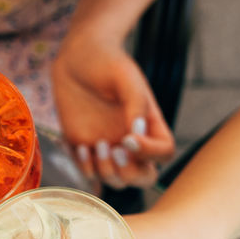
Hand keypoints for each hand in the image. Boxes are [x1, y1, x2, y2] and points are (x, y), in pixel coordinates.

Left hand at [52, 34, 174, 188]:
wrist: (75, 58)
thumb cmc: (107, 61)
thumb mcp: (125, 76)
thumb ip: (135, 102)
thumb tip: (136, 132)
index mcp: (150, 124)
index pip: (164, 152)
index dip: (150, 153)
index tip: (129, 138)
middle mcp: (132, 141)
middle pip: (144, 177)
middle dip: (130, 173)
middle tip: (115, 150)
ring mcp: (109, 148)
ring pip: (116, 181)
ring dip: (105, 171)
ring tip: (95, 144)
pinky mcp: (85, 149)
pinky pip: (89, 173)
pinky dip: (84, 168)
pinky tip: (79, 146)